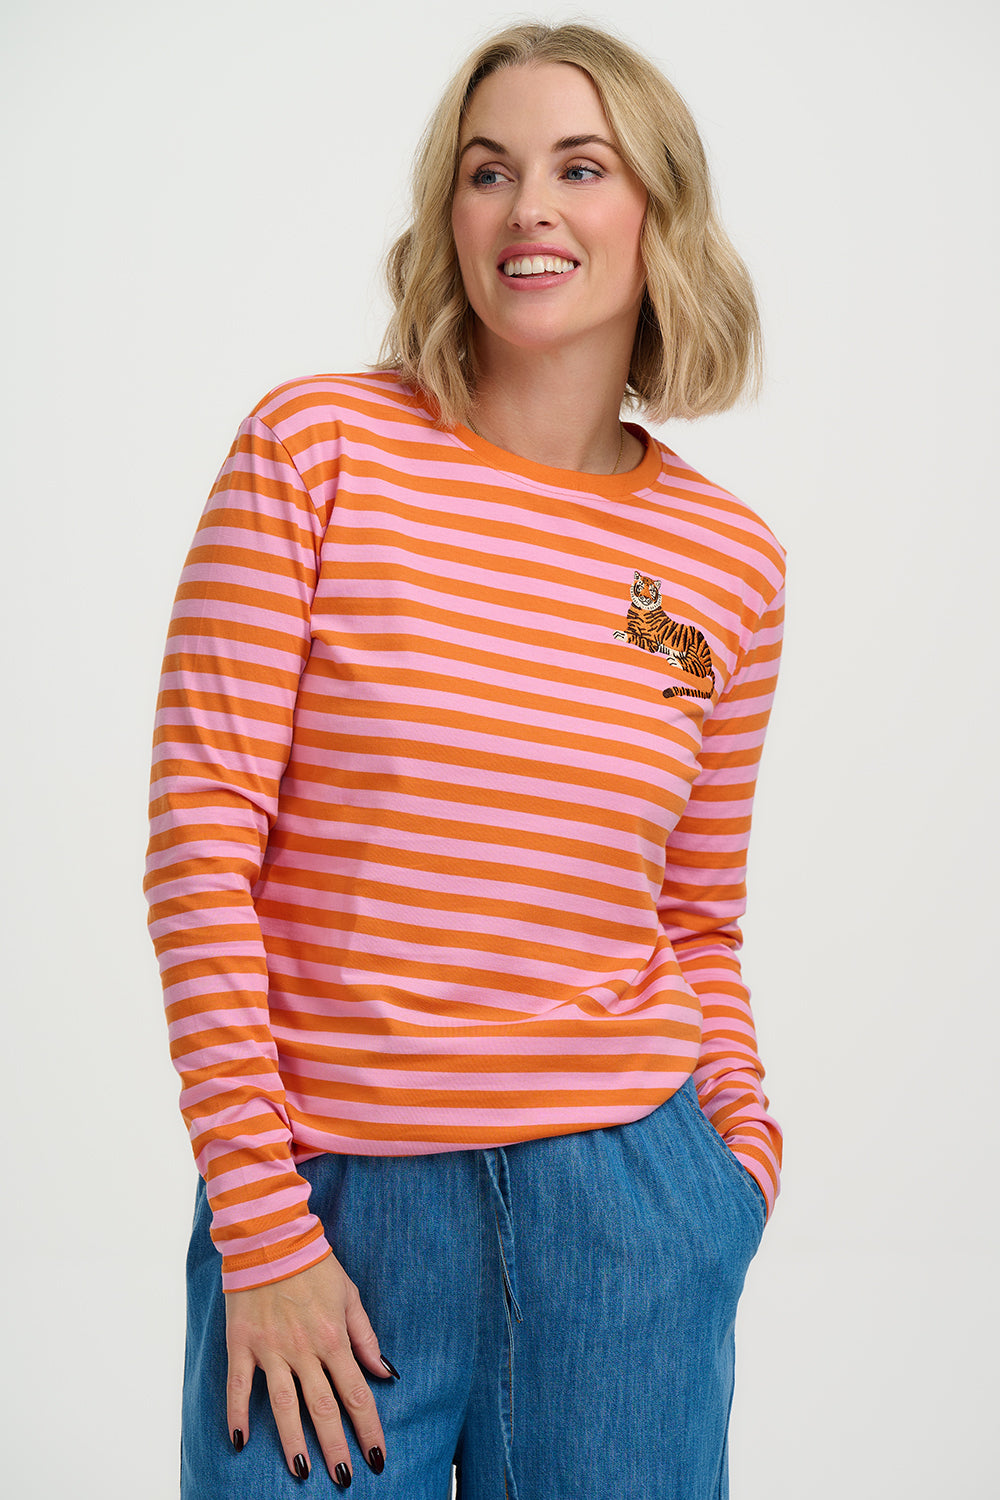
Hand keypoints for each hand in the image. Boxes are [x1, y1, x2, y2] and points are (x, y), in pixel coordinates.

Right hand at [225, 1252, 393, 1483]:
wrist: (271, 1238)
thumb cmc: (314, 1266)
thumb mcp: (349, 1296)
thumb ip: (365, 1337)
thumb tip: (384, 1372)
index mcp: (333, 1338)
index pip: (356, 1394)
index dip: (368, 1428)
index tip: (376, 1457)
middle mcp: (304, 1349)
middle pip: (322, 1408)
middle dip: (335, 1447)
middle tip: (343, 1479)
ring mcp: (271, 1349)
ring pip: (283, 1406)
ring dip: (293, 1442)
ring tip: (301, 1473)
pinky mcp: (242, 1344)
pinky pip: (239, 1387)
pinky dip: (238, 1415)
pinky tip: (241, 1442)